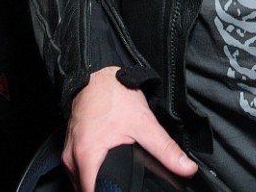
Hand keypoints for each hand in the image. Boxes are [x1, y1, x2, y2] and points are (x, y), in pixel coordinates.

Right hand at [62, 66, 197, 191]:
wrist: (99, 75)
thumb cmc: (115, 96)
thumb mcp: (144, 124)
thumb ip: (166, 149)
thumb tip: (186, 168)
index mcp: (86, 156)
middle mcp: (72, 158)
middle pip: (86, 190)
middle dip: (103, 190)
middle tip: (120, 185)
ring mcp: (68, 152)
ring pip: (79, 182)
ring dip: (95, 184)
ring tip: (112, 179)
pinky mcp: (70, 146)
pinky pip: (77, 170)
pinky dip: (90, 173)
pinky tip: (103, 169)